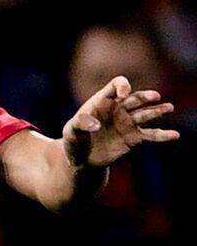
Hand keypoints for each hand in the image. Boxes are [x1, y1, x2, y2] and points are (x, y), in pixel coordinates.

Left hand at [63, 76, 179, 168]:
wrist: (81, 159)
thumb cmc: (74, 140)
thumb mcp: (71, 131)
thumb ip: (81, 124)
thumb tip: (96, 125)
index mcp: (102, 101)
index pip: (115, 86)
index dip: (121, 86)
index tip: (123, 94)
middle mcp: (118, 109)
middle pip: (135, 98)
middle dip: (144, 97)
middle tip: (155, 97)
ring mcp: (128, 123)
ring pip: (146, 114)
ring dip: (157, 111)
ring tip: (168, 108)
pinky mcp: (135, 138)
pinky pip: (151, 135)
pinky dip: (163, 135)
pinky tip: (174, 135)